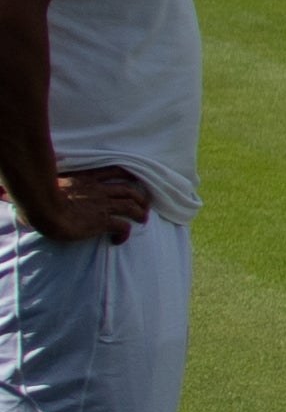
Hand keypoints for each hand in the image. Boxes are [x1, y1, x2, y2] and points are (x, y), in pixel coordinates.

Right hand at [24, 165, 152, 243]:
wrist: (43, 208)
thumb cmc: (36, 198)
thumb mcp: (44, 185)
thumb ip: (44, 187)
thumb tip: (15, 196)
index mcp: (85, 178)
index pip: (112, 171)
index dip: (126, 175)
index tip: (133, 179)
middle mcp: (98, 190)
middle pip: (128, 189)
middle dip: (139, 196)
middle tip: (143, 204)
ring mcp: (102, 204)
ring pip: (131, 206)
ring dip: (140, 213)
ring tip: (143, 219)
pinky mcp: (102, 221)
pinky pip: (123, 226)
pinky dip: (125, 233)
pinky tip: (118, 240)